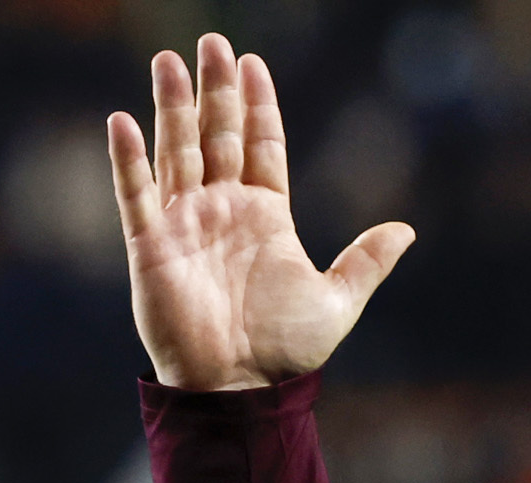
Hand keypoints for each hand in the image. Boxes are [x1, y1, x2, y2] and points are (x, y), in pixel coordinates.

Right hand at [108, 37, 413, 391]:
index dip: (258, 105)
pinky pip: (137, 195)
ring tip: (170, 62)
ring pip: (176, 152)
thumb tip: (407, 230)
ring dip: (173, 108)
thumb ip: (366, 262)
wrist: (240, 390)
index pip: (261, 145)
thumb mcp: (338, 303)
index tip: (254, 63)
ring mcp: (185, 224)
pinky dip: (129, 161)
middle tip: (213, 43)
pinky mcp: (151, 247)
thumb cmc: (286, 353)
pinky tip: (124, 121)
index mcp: (266, 216)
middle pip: (217, 136)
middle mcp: (223, 210)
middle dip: (215, 90)